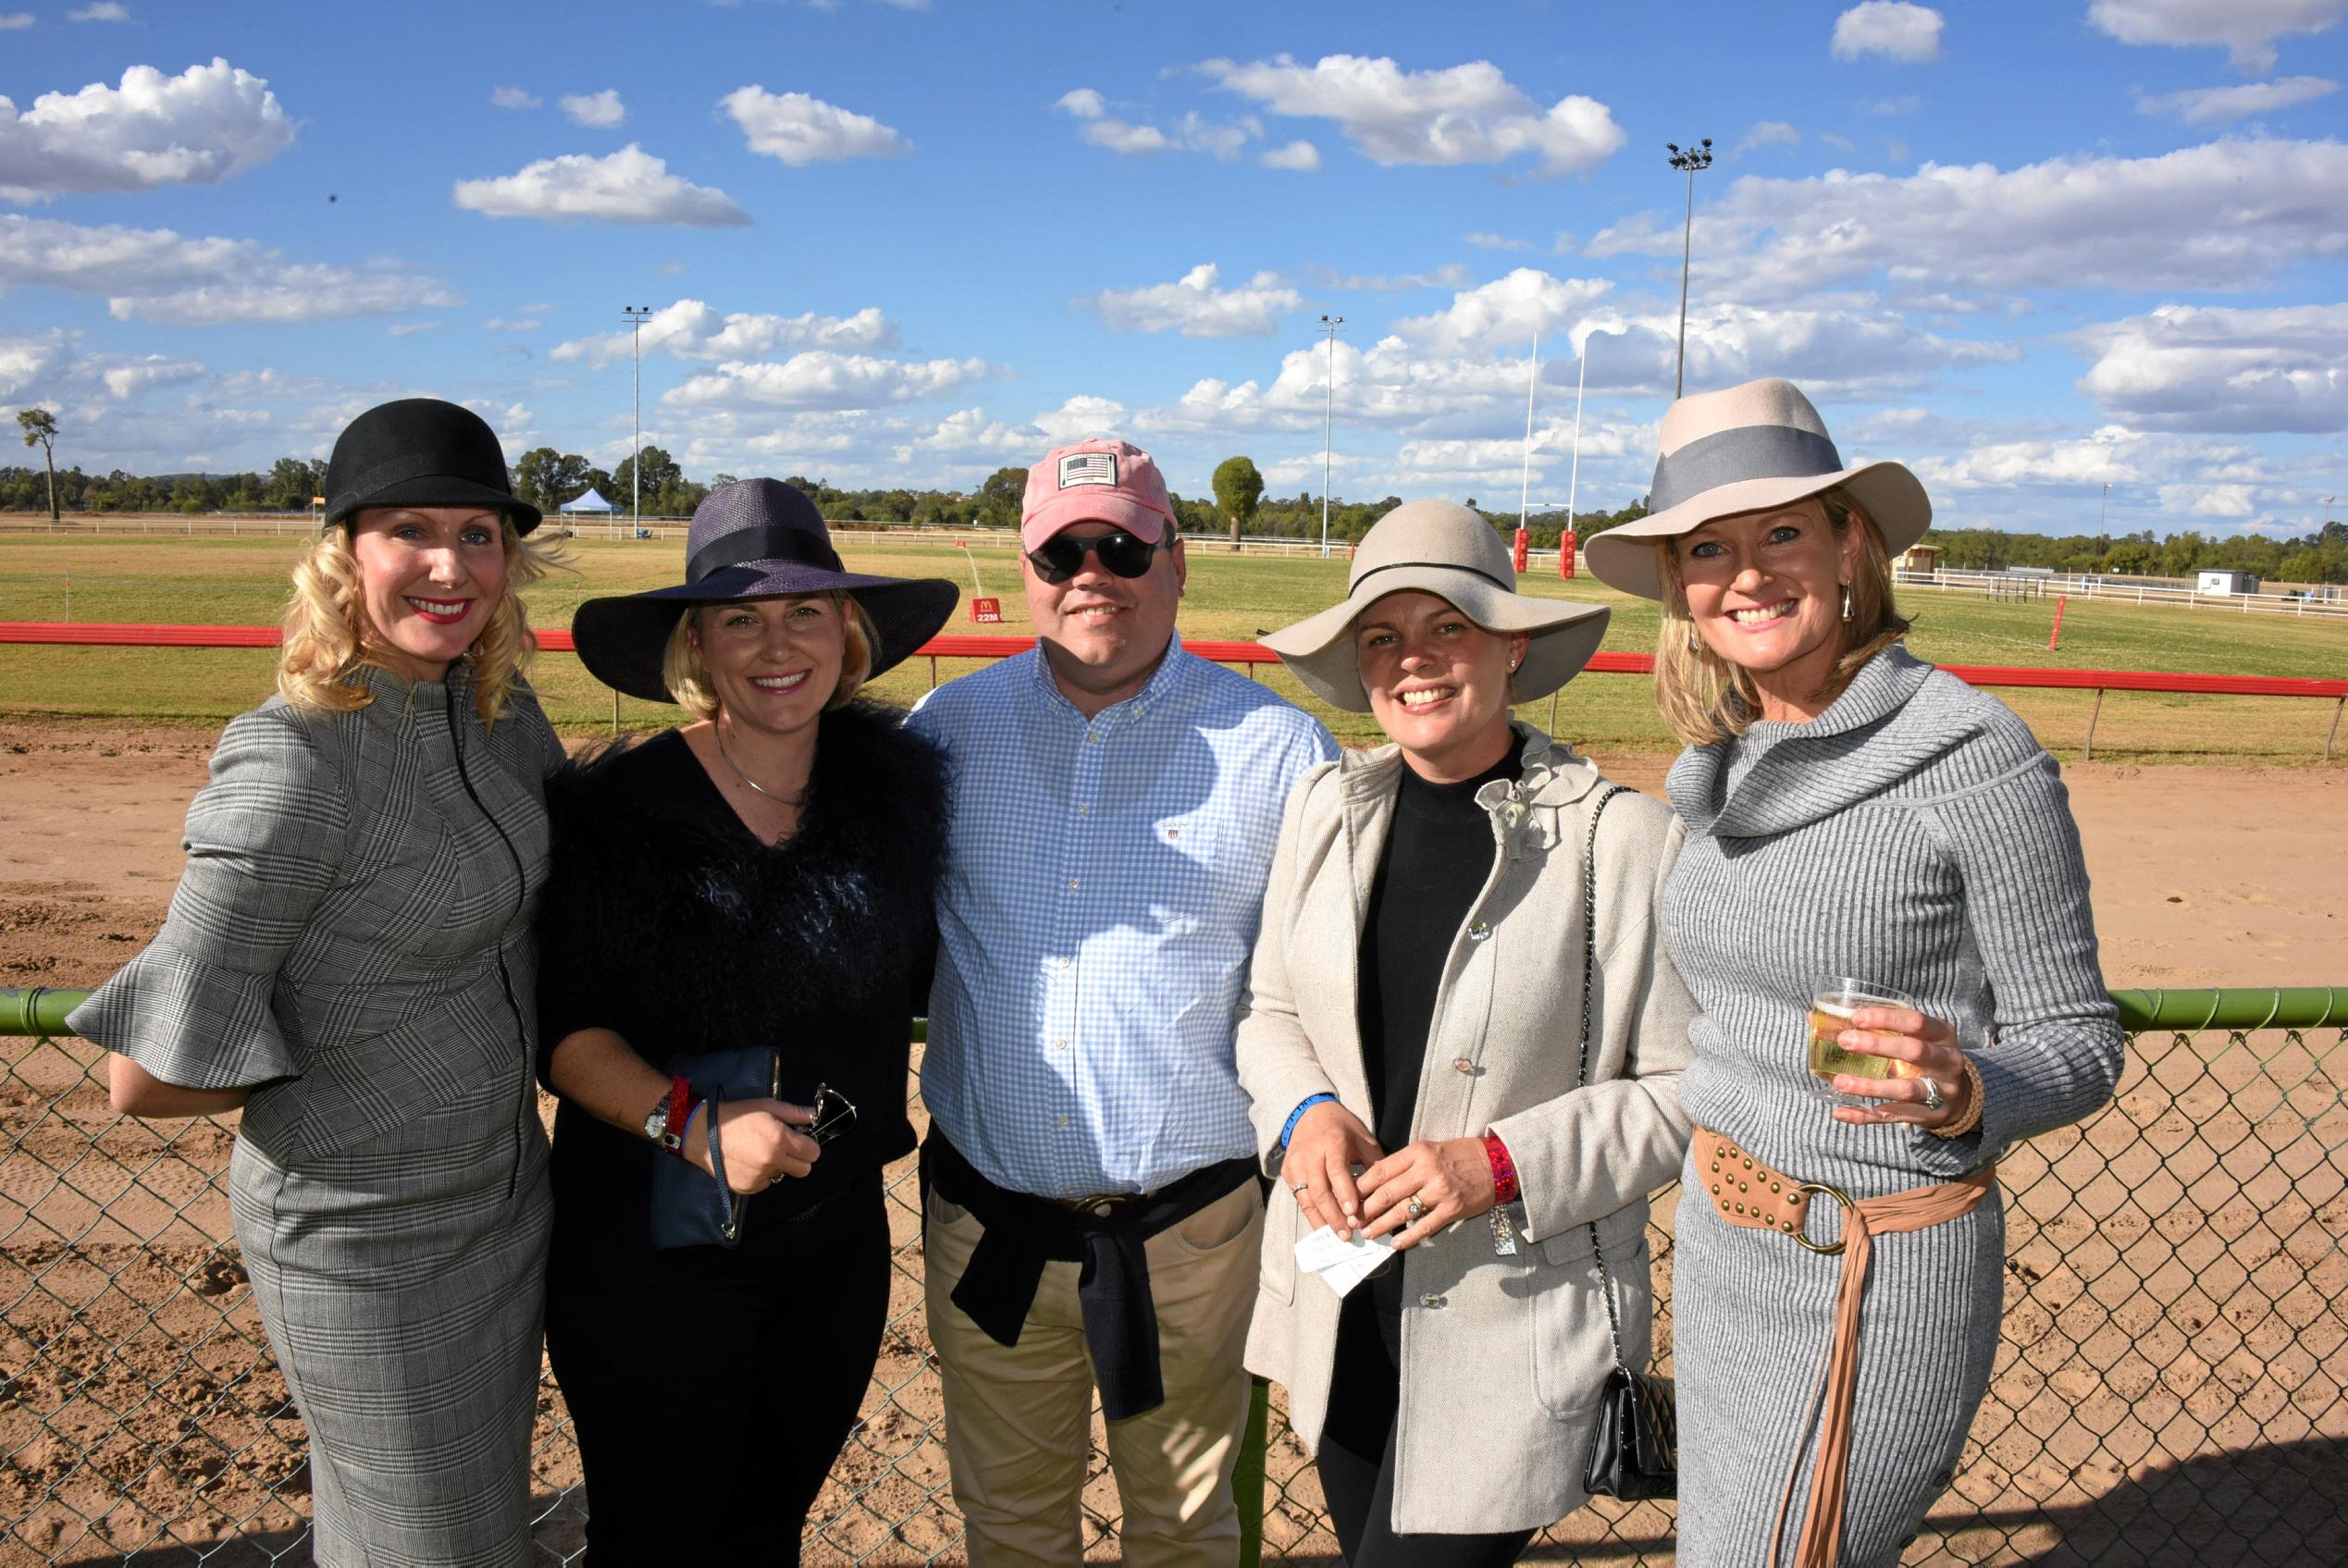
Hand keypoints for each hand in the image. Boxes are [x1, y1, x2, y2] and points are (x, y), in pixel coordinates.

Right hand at [683, 1097, 820, 1193]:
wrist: (703, 1132)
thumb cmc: (737, 1116)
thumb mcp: (768, 1106)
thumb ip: (795, 1113)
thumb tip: (815, 1116)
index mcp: (780, 1140)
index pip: (813, 1153)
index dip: (809, 1145)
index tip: (800, 1141)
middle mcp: (772, 1161)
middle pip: (804, 1170)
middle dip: (799, 1159)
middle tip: (784, 1148)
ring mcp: (759, 1177)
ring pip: (782, 1176)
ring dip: (777, 1166)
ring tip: (759, 1151)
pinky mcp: (747, 1188)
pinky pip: (765, 1183)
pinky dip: (761, 1175)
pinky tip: (748, 1161)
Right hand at [1283, 1102, 1382, 1240]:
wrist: (1309, 1113)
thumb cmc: (1343, 1128)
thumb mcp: (1364, 1139)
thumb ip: (1374, 1165)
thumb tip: (1386, 1194)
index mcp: (1332, 1143)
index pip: (1337, 1172)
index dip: (1345, 1194)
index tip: (1353, 1214)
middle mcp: (1310, 1155)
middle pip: (1319, 1191)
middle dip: (1334, 1216)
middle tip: (1348, 1235)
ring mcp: (1295, 1165)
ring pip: (1307, 1199)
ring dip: (1322, 1221)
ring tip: (1337, 1236)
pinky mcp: (1287, 1173)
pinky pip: (1300, 1198)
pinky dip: (1312, 1214)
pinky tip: (1324, 1226)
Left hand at [1356, 1136, 1496, 1250]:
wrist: (1495, 1163)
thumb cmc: (1457, 1155)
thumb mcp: (1427, 1150)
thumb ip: (1403, 1165)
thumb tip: (1373, 1183)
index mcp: (1417, 1152)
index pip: (1380, 1171)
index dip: (1360, 1188)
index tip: (1347, 1199)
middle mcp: (1427, 1171)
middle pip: (1387, 1193)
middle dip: (1366, 1210)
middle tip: (1353, 1221)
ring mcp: (1440, 1191)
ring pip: (1403, 1212)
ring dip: (1382, 1225)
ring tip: (1368, 1233)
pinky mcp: (1453, 1209)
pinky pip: (1425, 1227)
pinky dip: (1409, 1237)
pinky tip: (1395, 1244)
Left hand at [1827, 1006, 1974, 1131]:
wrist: (1961, 1097)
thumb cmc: (1923, 1057)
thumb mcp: (1912, 1037)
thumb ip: (1873, 1027)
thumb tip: (1814, 1017)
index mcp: (1942, 1034)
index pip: (1916, 1021)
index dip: (1886, 1018)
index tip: (1856, 1018)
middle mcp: (1946, 1061)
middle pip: (1914, 1051)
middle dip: (1878, 1045)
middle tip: (1844, 1041)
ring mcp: (1941, 1091)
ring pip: (1906, 1089)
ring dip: (1870, 1086)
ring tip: (1839, 1082)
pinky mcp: (1929, 1116)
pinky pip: (1894, 1117)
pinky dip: (1865, 1115)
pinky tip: (1841, 1112)